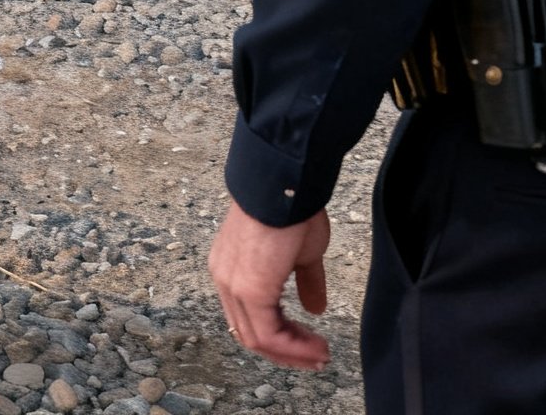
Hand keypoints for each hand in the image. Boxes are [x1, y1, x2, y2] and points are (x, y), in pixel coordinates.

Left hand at [209, 203, 331, 370]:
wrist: (286, 187)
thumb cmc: (293, 211)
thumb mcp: (302, 254)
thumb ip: (305, 282)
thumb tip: (316, 309)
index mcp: (232, 268)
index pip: (249, 316)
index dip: (281, 337)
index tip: (309, 345)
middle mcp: (225, 278)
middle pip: (251, 332)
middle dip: (287, 351)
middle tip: (316, 358)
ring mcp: (232, 284)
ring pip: (257, 337)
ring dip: (292, 353)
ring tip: (320, 354)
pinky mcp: (248, 289)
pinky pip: (267, 333)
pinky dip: (292, 347)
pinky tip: (315, 346)